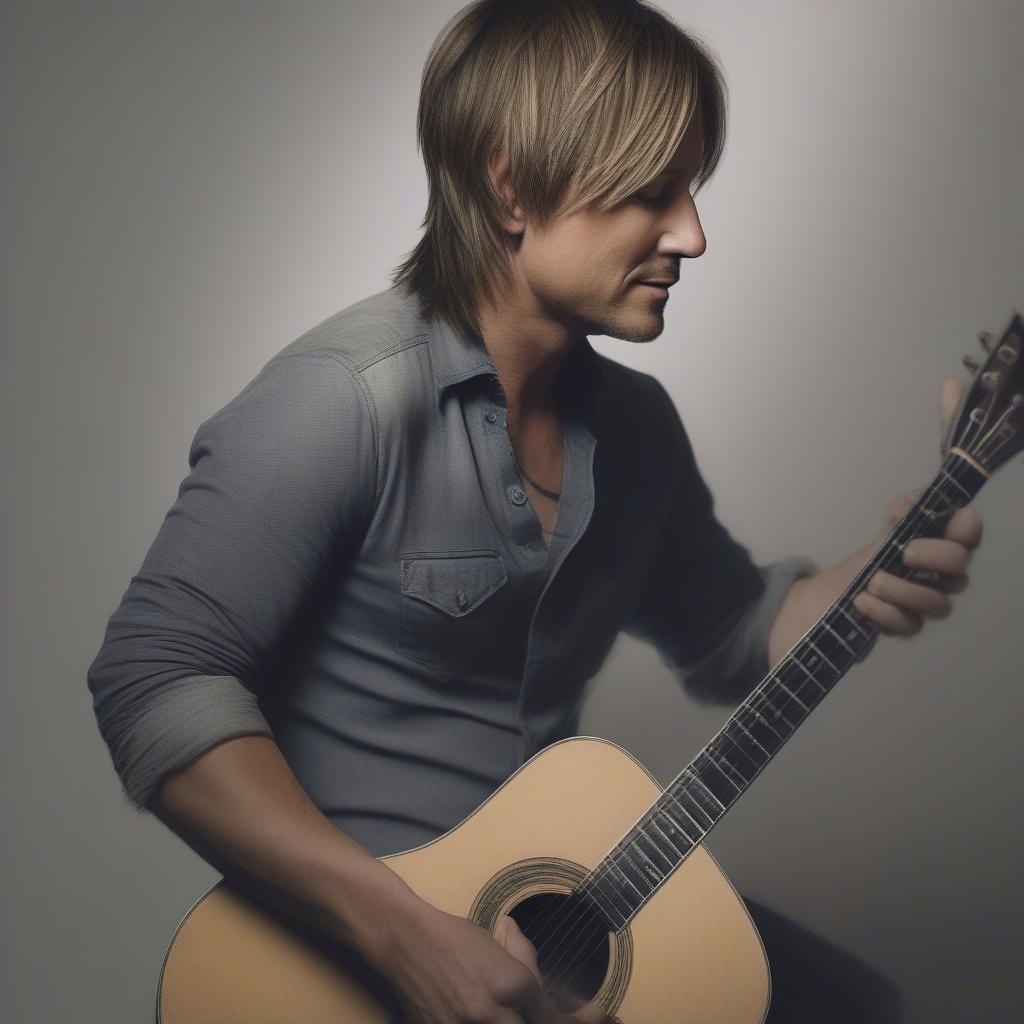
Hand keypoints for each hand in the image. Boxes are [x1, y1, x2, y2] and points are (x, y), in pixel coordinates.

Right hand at [368, 897, 607, 1023]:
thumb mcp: (498, 945)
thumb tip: (546, 993)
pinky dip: (495, 1023)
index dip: (580, 1019)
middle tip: (591, 1019)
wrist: (404, 942)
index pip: (551, 1015)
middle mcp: (489, 1013)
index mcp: (509, 983)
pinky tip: (501, 1016)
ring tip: (524, 1011)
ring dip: (522, 1021)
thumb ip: (525, 966)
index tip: (600, 1016)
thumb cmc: (453, 936)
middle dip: (559, 1022)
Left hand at [851, 377, 982, 636]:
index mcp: (936, 542)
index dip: (966, 526)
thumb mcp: (888, 521)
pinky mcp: (905, 627)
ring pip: (939, 603)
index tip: (954, 521)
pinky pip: (910, 626)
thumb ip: (914, 490)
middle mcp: (938, 573)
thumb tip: (949, 391)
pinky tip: (863, 605)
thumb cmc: (866, 560)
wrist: (828, 605)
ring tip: (870, 585)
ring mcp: (924, 602)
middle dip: (938, 557)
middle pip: (961, 567)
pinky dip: (886, 616)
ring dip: (904, 591)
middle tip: (905, 552)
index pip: (967, 530)